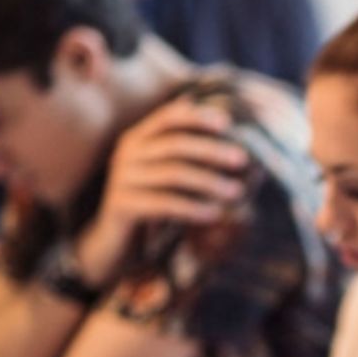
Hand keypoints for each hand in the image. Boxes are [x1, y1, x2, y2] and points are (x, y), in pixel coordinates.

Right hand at [76, 98, 249, 286]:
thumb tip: (225, 126)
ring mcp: (122, 178)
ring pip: (173, 174)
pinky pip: (163, 203)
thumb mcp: (168, 173)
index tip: (227, 123)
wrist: (115, 239)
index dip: (197, 117)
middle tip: (242, 159)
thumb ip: (187, 151)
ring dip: (209, 181)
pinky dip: (193, 207)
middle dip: (211, 150)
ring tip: (236, 192)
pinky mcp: (122, 205)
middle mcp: (127, 153)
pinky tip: (214, 213)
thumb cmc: (151, 201)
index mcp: (138, 138)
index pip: (167, 117)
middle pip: (175, 144)